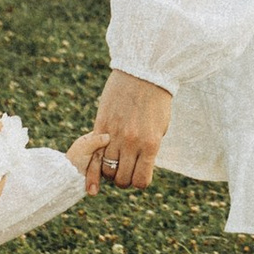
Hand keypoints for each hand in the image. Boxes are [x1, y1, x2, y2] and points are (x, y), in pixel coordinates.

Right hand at [71, 71, 170, 191]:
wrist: (144, 73)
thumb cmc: (157, 101)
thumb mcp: (160, 128)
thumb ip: (150, 149)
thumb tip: (139, 166)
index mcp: (151, 145)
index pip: (140, 181)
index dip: (138, 181)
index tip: (138, 174)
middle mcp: (132, 143)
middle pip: (121, 178)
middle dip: (122, 178)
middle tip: (124, 168)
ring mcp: (115, 135)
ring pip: (105, 170)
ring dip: (108, 171)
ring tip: (112, 161)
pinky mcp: (100, 126)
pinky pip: (93, 155)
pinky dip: (92, 168)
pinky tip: (94, 174)